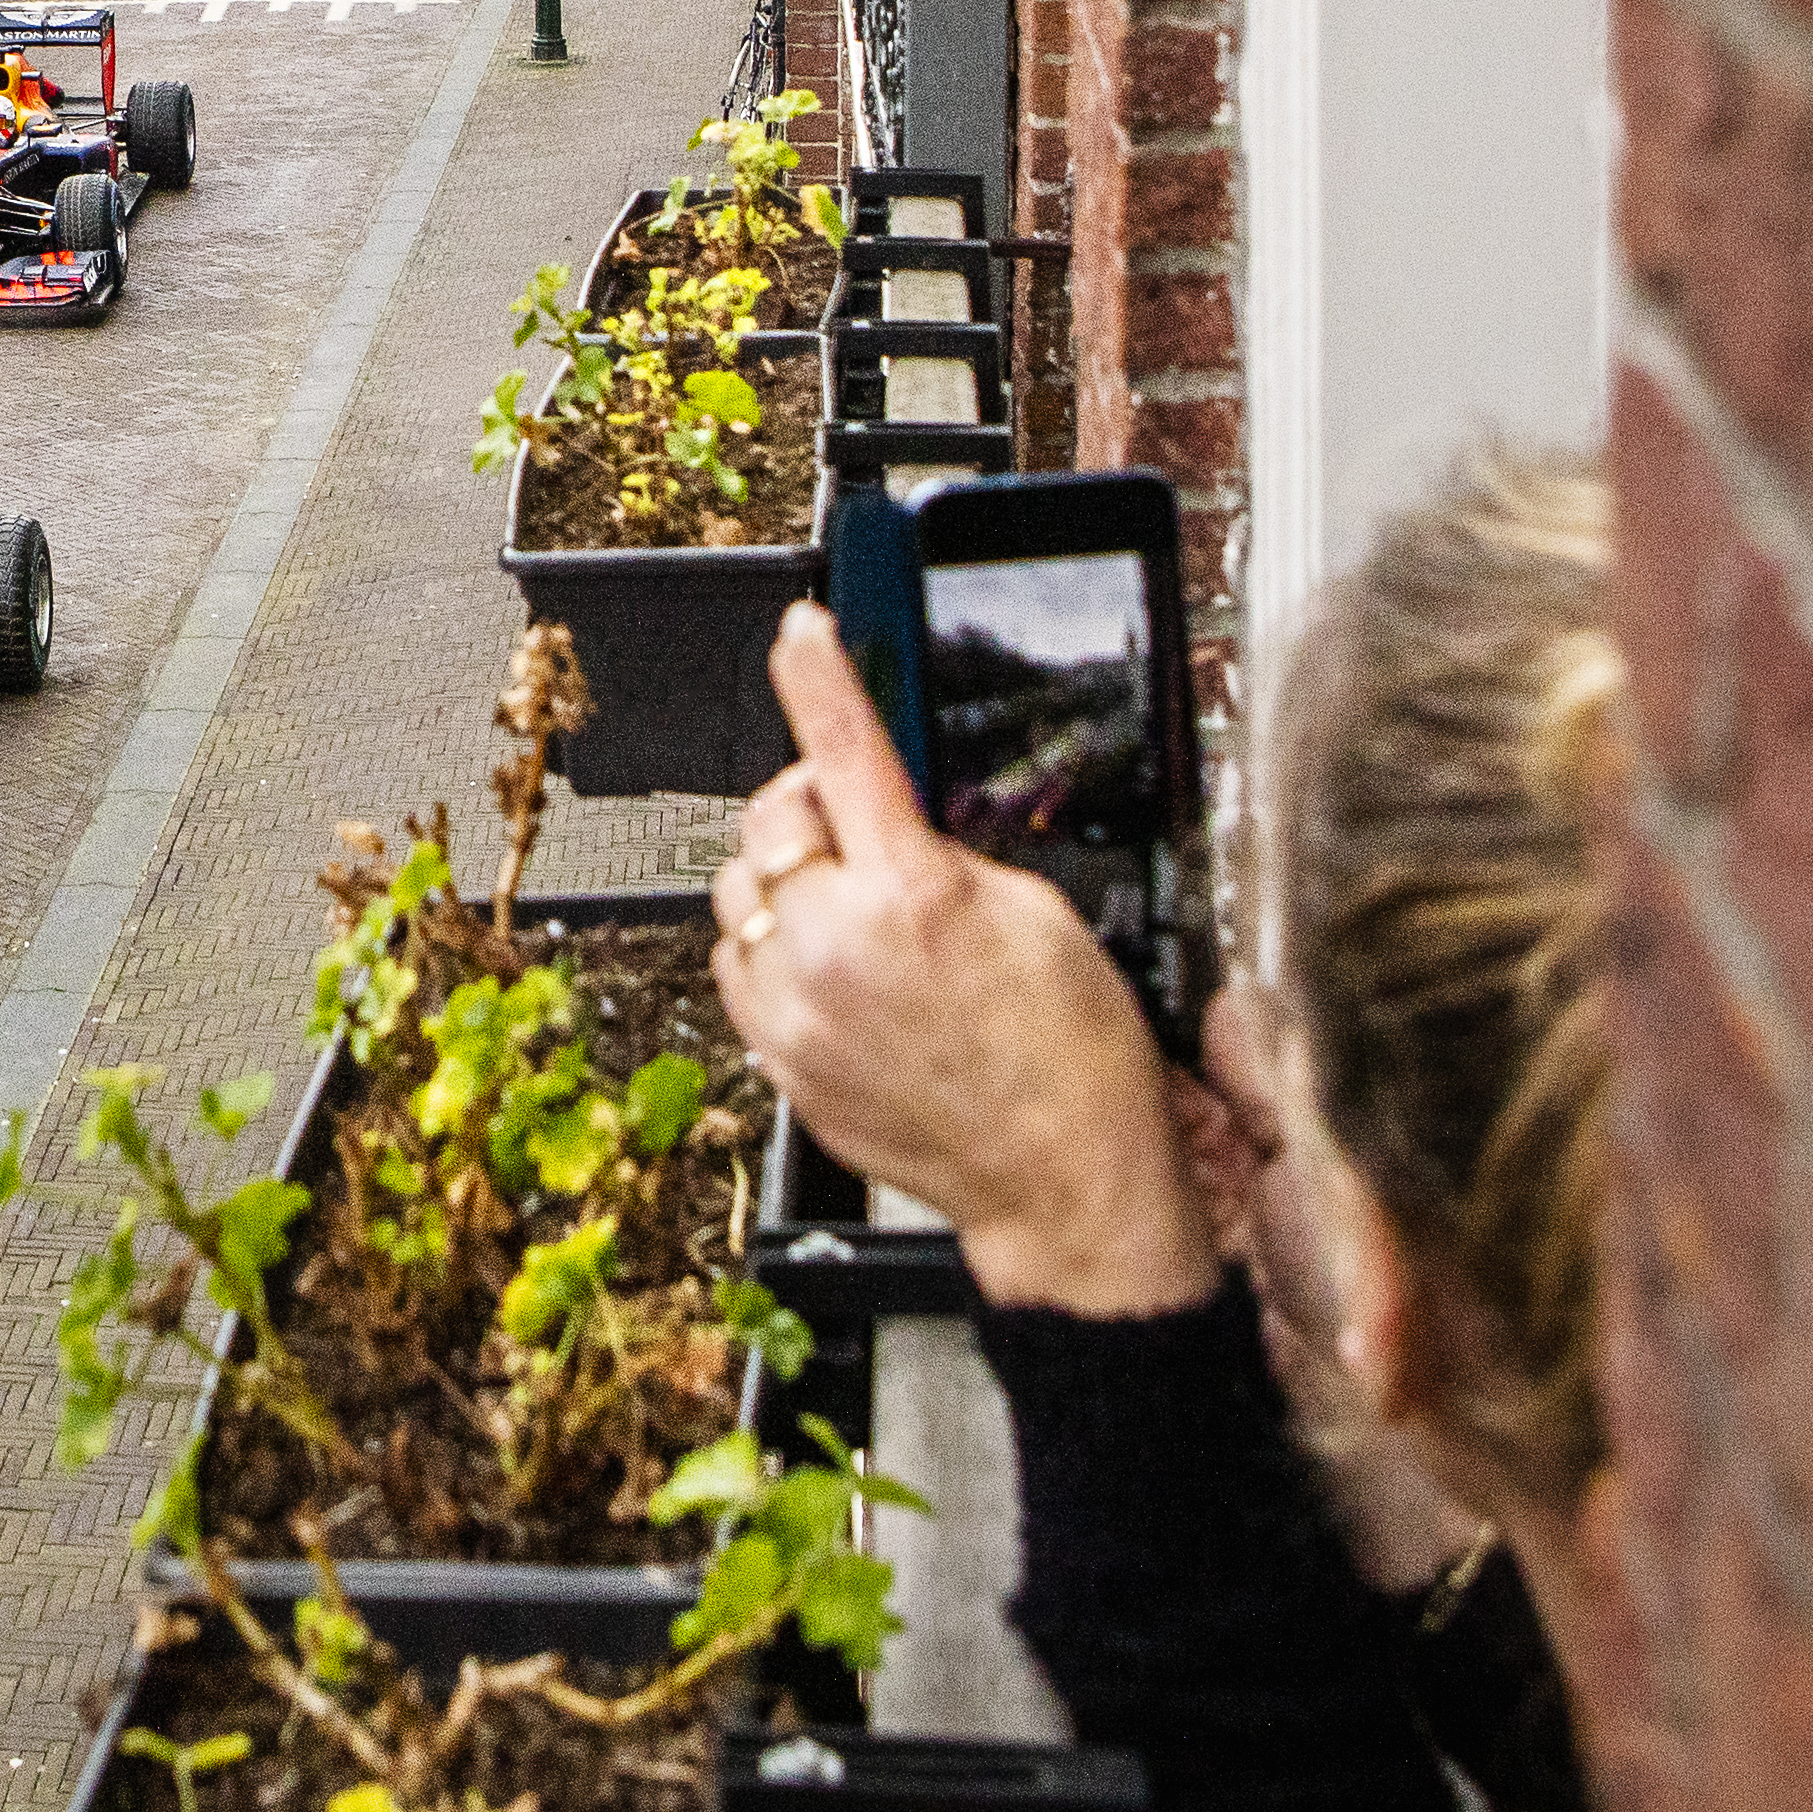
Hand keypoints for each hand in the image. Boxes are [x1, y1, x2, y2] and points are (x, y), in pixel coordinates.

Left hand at [709, 603, 1216, 1316]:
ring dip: (786, 886)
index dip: (819, 673)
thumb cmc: (1072, 1058)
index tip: (800, 631)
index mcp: (911, 894)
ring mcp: (798, 1011)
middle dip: (809, 810)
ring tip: (854, 918)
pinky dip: (773, 954)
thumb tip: (894, 813)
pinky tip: (833, 973)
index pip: (843, 747)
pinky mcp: (781, 1062)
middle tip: (862, 834)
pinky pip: (740, 970)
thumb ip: (945, 850)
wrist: (1066, 1180)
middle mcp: (836, 949)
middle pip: (769, 822)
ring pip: (741, 896)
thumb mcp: (1036, 911)